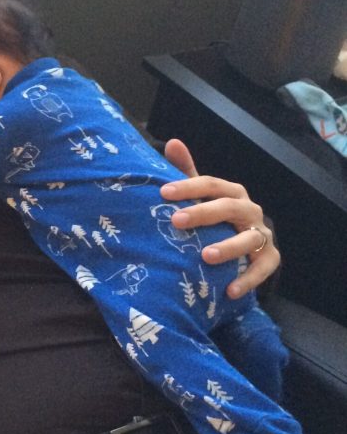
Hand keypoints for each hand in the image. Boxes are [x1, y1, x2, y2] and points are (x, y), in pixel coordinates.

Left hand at [160, 138, 279, 297]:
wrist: (246, 246)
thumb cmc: (215, 217)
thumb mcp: (201, 196)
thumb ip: (187, 172)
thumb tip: (172, 142)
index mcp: (231, 192)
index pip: (211, 183)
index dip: (188, 186)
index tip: (163, 192)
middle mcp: (249, 210)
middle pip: (228, 207)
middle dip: (203, 213)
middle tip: (177, 221)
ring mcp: (261, 234)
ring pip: (249, 239)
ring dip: (228, 247)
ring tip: (206, 256)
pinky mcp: (270, 258)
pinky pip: (263, 268)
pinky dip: (248, 280)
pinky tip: (230, 291)